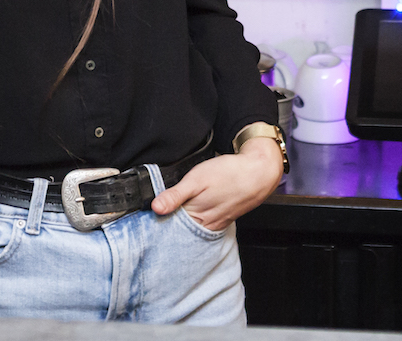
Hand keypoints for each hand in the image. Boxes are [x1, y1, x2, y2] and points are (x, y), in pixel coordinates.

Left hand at [149, 137, 282, 231]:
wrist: (258, 172)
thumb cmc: (229, 173)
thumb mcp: (197, 179)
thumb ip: (175, 195)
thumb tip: (155, 208)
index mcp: (197, 217)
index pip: (169, 227)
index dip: (155, 223)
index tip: (143, 219)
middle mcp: (206, 225)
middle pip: (179, 230)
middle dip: (165, 225)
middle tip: (150, 219)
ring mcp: (215, 223)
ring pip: (191, 228)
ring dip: (179, 223)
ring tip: (167, 216)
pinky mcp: (222, 219)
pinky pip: (203, 224)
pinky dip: (193, 220)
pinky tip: (189, 213)